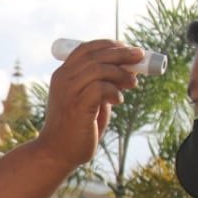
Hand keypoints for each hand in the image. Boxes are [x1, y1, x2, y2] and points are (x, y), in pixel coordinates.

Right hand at [35, 40, 142, 168]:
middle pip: (95, 55)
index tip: (128, 49)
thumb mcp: (87, 100)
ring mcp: (68, 91)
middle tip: (140, 56)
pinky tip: (118, 101)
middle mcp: (63, 79)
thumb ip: (100, 85)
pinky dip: (115, 91)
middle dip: (122, 53)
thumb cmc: (75, 128)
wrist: (57, 153)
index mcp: (63, 75)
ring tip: (132, 84)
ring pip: (100, 68)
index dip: (109, 45)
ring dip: (121, 73)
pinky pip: (101, 88)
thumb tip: (127, 71)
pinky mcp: (77, 105)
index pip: (86, 48)